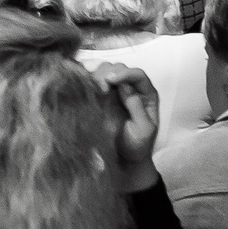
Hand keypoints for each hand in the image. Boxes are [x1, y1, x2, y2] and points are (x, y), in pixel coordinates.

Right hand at [95, 61, 162, 191]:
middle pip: (120, 69)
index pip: (137, 75)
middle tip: (99, 85)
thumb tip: (125, 87)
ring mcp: (115, 91)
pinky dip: (87, 76)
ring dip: (97, 72)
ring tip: (89, 80)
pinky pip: (94, 80)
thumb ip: (137, 107)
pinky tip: (81, 77)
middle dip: (108, 72)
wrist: (125, 159)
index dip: (124, 73)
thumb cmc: (138, 145)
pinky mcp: (101, 96)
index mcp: (146, 95)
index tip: (111, 80)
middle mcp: (131, 88)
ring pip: (106, 71)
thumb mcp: (143, 129)